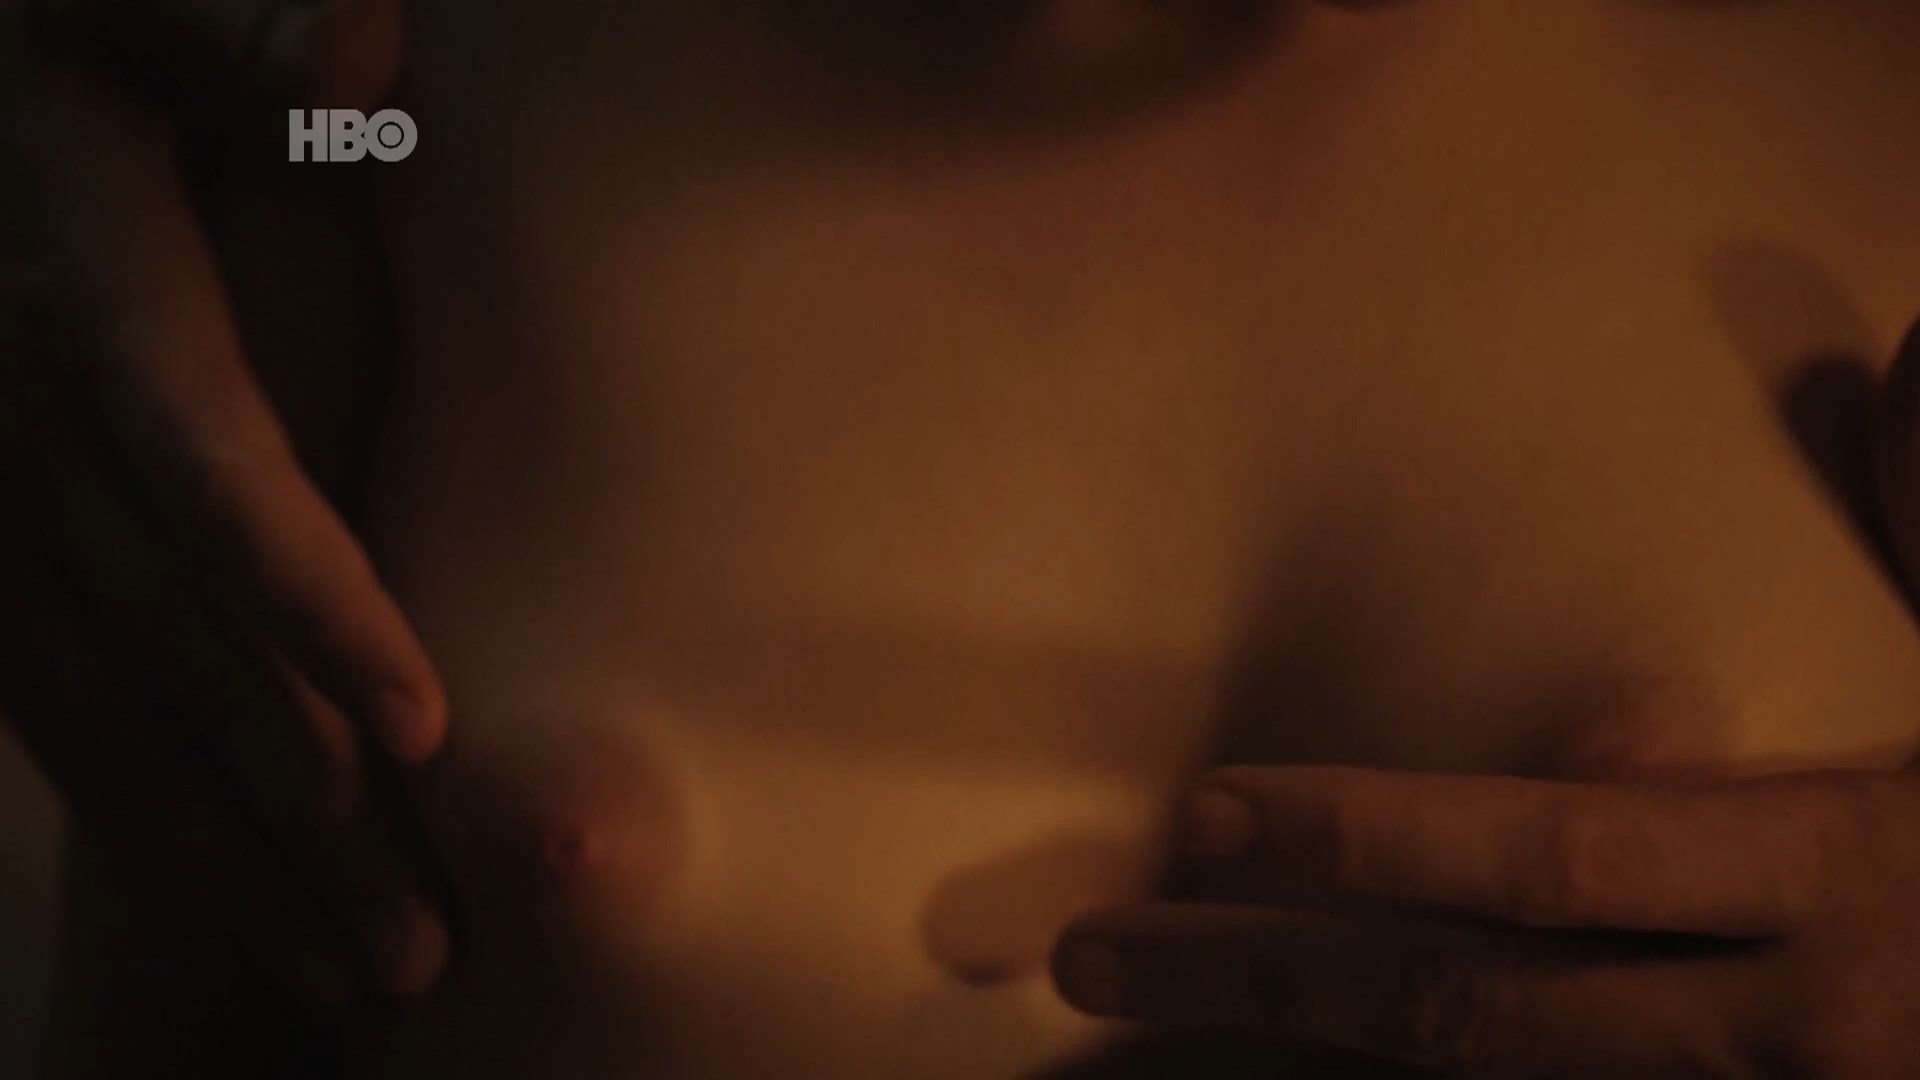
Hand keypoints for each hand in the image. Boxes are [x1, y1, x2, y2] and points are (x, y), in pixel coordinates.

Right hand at [0, 0, 447, 1007]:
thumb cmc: (44, 55)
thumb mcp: (113, 9)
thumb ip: (222, 27)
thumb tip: (358, 49)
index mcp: (93, 310)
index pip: (218, 483)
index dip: (313, 606)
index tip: (420, 723)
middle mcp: (25, 440)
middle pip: (184, 652)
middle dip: (305, 805)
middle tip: (421, 942)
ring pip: (119, 725)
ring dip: (243, 863)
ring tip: (363, 979)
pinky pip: (58, 721)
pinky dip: (153, 827)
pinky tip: (235, 905)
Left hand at [1051, 316, 1919, 1076]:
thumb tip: (1906, 368)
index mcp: (1847, 887)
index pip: (1560, 862)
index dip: (1378, 835)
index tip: (1215, 814)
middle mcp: (1787, 1037)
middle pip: (1476, 1014)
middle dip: (1273, 987)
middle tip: (1097, 956)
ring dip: (1328, 1052)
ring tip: (1172, 999)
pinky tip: (1336, 1049)